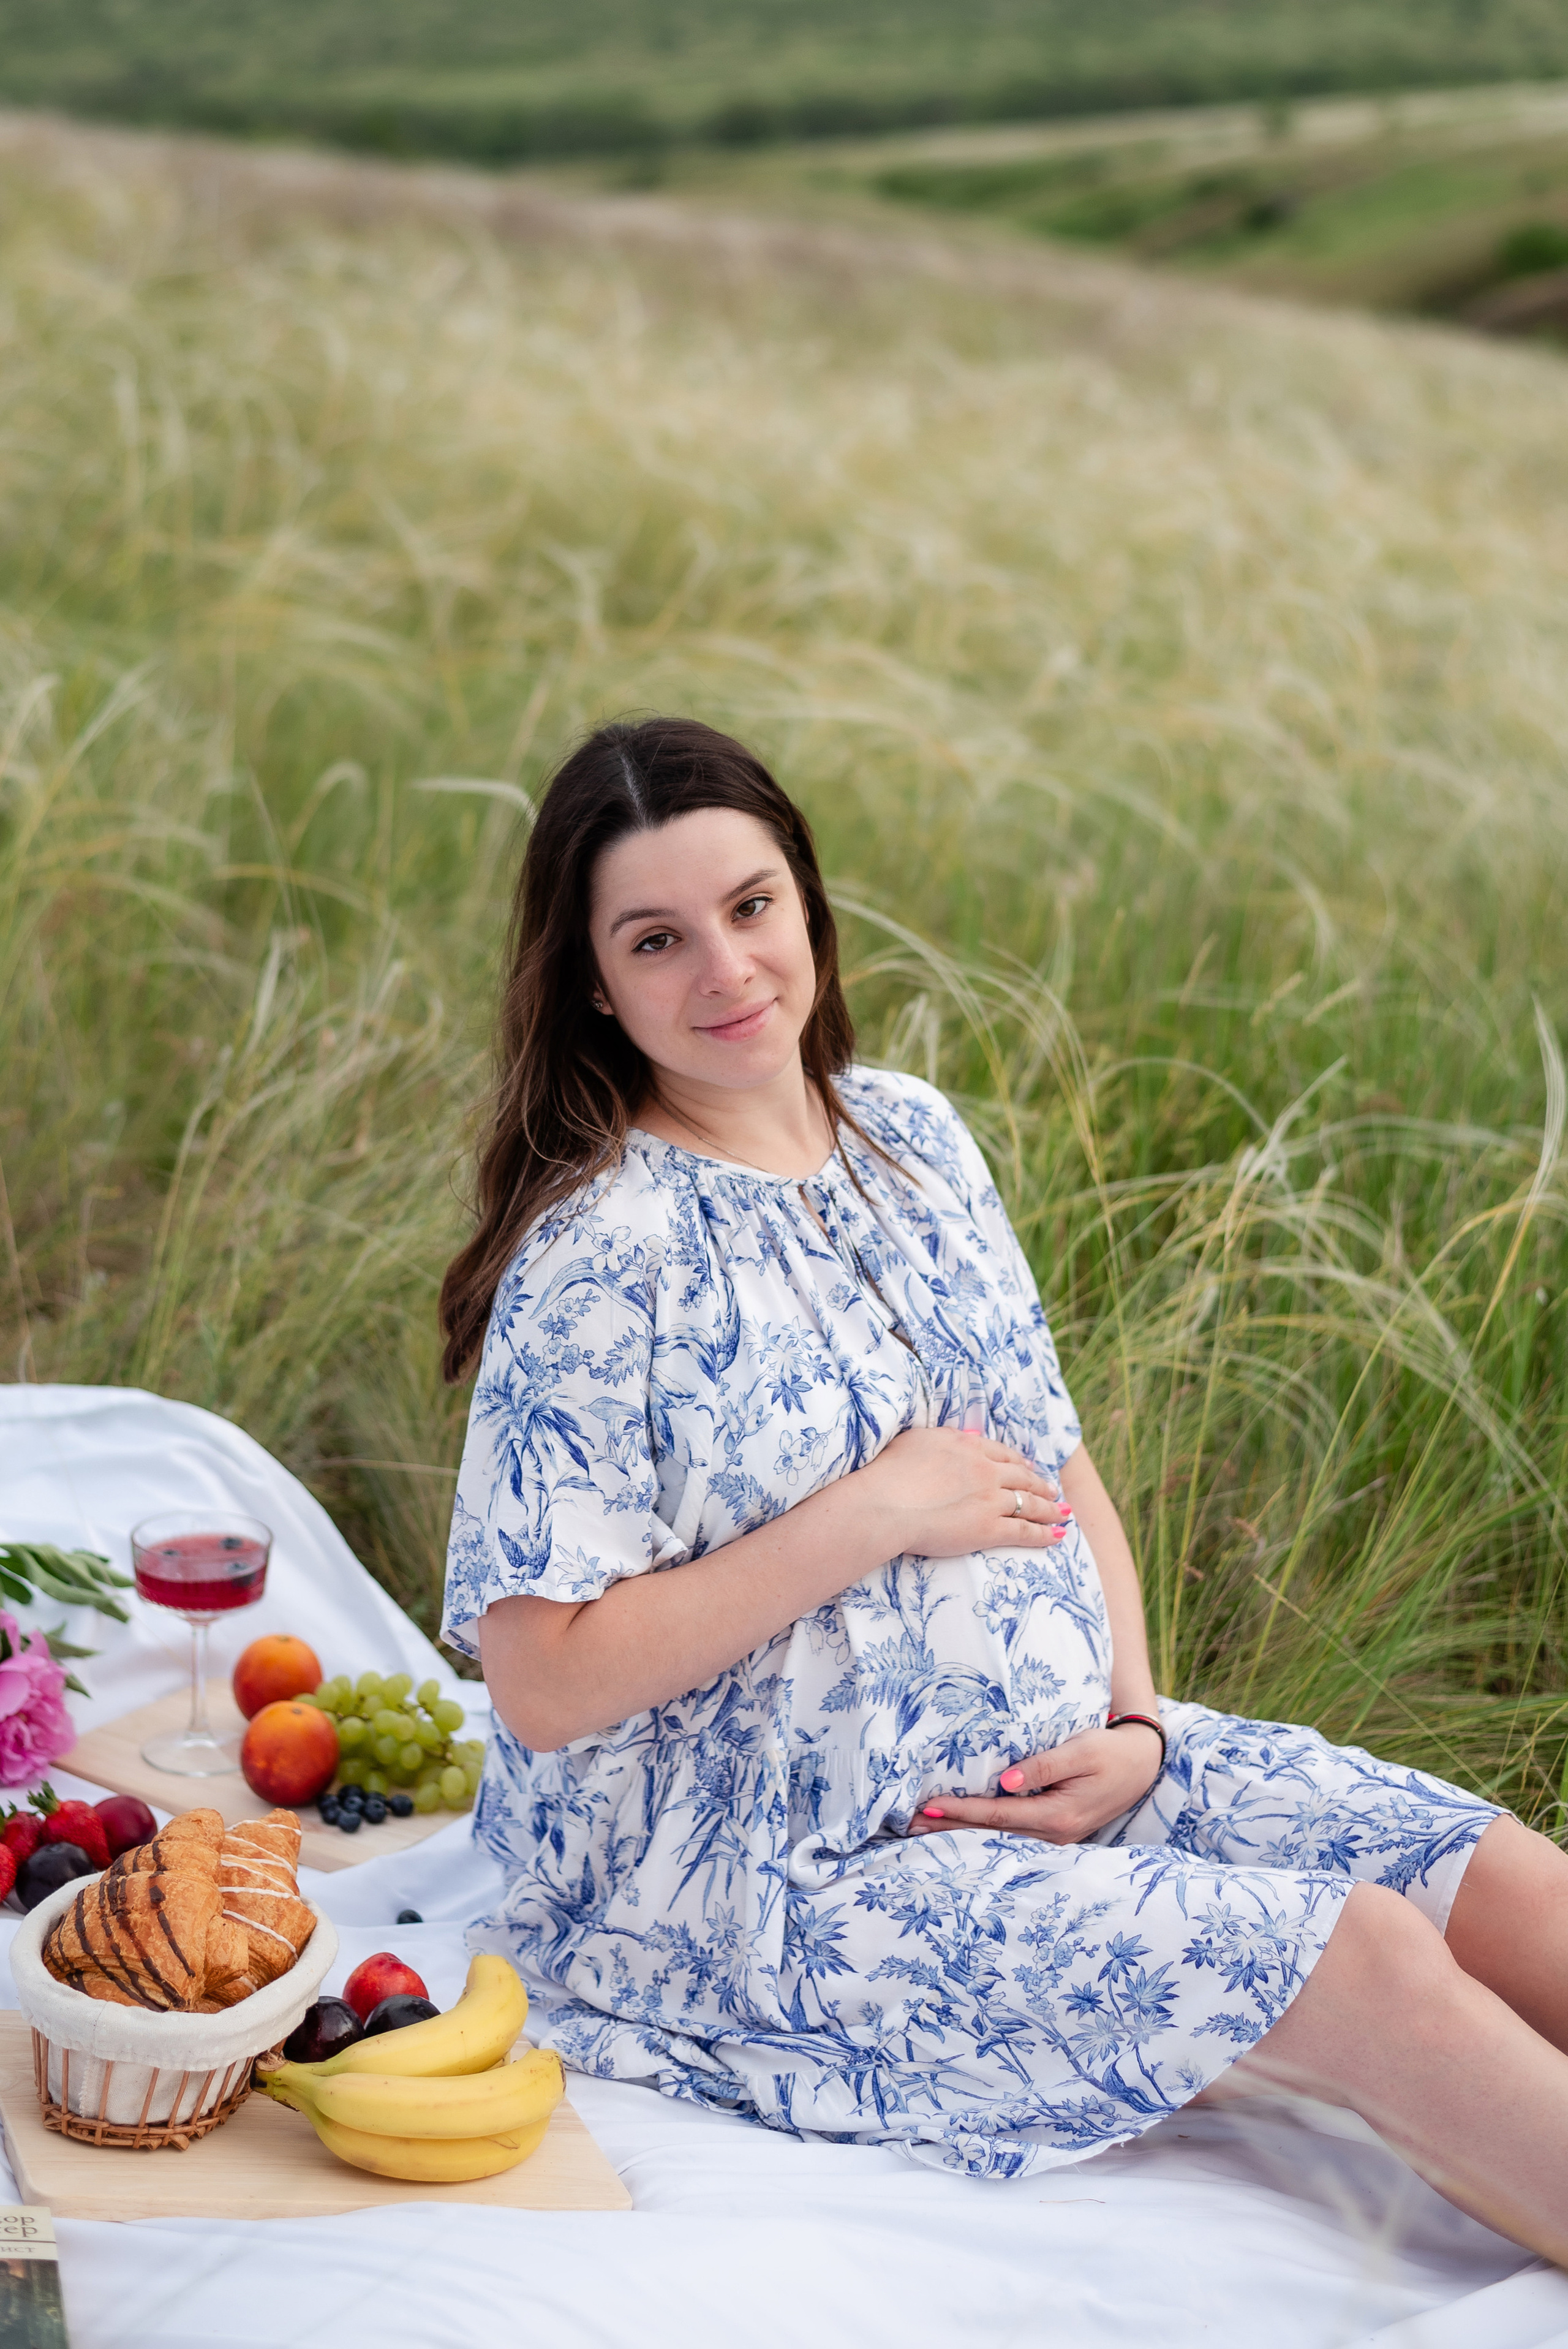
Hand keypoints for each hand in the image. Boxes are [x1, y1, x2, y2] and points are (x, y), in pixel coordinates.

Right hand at [855, 1426, 1069, 1561]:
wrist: (886, 1503)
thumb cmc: (889, 1471)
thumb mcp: (917, 1439)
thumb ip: (946, 1437)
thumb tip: (967, 1436)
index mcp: (967, 1446)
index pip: (1001, 1453)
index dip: (1018, 1462)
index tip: (1028, 1467)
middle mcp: (985, 1470)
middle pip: (1021, 1477)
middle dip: (1040, 1484)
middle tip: (1052, 1490)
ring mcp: (990, 1499)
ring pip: (1029, 1502)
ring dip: (1049, 1507)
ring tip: (1061, 1511)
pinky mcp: (989, 1528)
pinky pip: (1024, 1531)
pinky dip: (1044, 1534)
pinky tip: (1058, 1535)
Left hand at [904, 1723, 1163, 1845]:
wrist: (1141, 1764)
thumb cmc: (1109, 1751)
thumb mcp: (1082, 1751)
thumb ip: (1045, 1765)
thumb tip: (1006, 1781)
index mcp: (1058, 1815)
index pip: (998, 1815)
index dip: (962, 1811)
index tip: (930, 1805)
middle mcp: (1054, 1834)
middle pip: (992, 1833)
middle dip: (950, 1827)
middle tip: (909, 1823)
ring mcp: (1054, 1837)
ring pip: (999, 1837)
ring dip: (962, 1832)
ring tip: (924, 1827)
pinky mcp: (1054, 1830)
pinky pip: (1011, 1834)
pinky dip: (983, 1830)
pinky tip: (961, 1827)